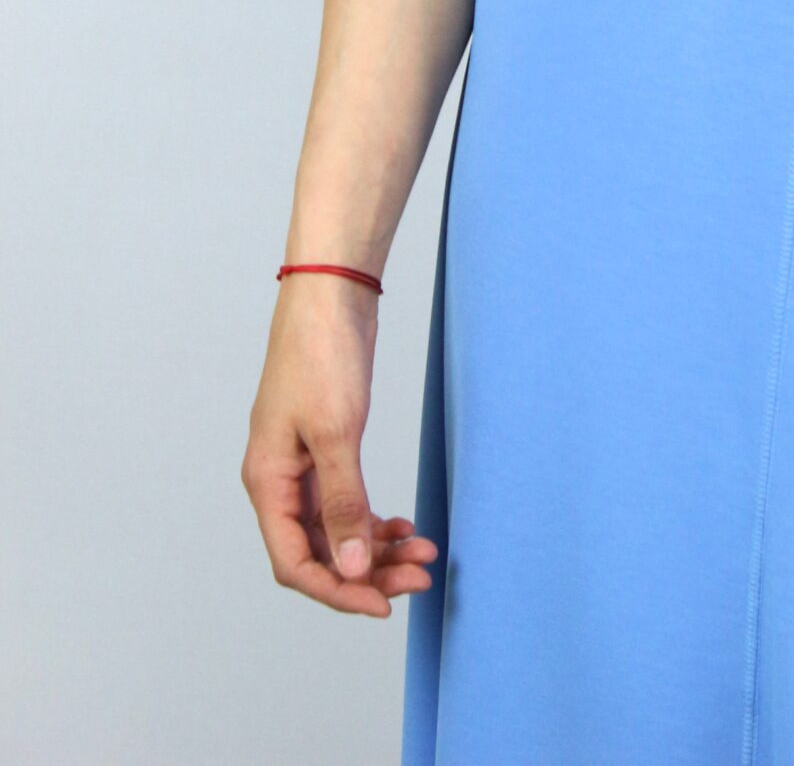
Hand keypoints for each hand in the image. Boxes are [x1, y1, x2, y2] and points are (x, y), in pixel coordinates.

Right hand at [241, 275, 437, 617]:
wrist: (331, 293)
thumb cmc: (322, 354)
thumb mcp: (336, 433)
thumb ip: (343, 504)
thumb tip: (353, 568)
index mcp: (267, 482)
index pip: (295, 563)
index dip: (338, 591)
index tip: (384, 604)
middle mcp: (279, 480)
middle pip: (319, 552)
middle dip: (368, 571)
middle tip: (420, 576)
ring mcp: (301, 464)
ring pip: (336, 529)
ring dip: (377, 546)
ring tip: (423, 552)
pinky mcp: (325, 446)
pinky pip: (345, 501)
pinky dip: (373, 517)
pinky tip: (402, 524)